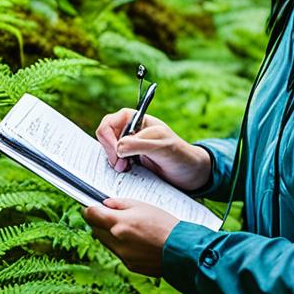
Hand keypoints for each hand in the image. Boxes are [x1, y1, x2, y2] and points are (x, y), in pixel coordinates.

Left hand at [82, 197, 178, 275]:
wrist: (182, 250)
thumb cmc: (165, 225)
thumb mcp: (142, 206)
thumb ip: (120, 204)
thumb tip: (106, 204)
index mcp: (117, 223)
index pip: (90, 215)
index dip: (89, 208)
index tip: (93, 206)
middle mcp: (116, 241)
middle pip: (95, 230)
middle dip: (100, 222)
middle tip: (111, 216)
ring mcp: (122, 255)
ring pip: (106, 243)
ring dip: (110, 234)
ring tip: (129, 228)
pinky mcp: (130, 265)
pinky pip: (119, 253)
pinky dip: (123, 246)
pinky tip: (138, 242)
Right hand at [95, 108, 211, 191]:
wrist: (190, 174)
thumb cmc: (180, 155)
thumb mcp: (162, 147)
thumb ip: (139, 144)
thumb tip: (118, 147)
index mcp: (135, 119)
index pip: (109, 124)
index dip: (109, 140)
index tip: (118, 154)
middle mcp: (129, 130)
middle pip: (104, 136)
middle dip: (110, 152)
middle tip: (122, 165)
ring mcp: (128, 145)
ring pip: (107, 150)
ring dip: (113, 161)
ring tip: (127, 168)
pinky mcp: (129, 159)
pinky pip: (114, 161)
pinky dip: (116, 167)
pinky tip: (128, 171)